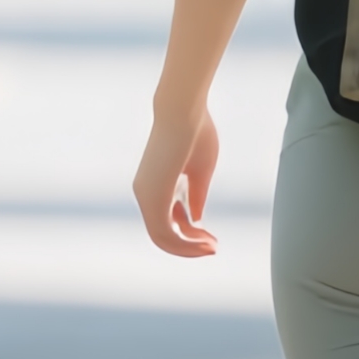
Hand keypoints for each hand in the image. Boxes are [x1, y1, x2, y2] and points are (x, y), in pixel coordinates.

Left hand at [134, 101, 220, 257]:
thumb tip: (195, 219)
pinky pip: (164, 233)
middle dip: (189, 246)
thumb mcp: (200, 171)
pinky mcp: (152, 197)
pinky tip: (205, 242)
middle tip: (214, 247)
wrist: (185, 110)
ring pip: (162, 238)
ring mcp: (146, 195)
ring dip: (188, 248)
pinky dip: (184, 243)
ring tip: (213, 248)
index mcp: (156, 183)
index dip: (191, 233)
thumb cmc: (196, 132)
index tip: (213, 238)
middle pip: (163, 233)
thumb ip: (196, 195)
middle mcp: (144, 192)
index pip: (169, 219)